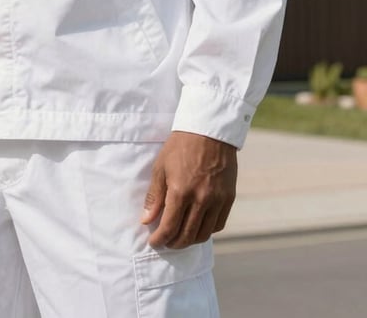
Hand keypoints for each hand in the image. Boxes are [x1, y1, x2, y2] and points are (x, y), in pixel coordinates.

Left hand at [141, 131, 236, 248]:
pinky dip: (207, 230)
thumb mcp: (161, 167)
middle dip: (174, 244)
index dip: (160, 240)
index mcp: (181, 191)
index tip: (154, 242)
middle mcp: (201, 199)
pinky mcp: (229, 197)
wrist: (208, 131)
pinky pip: (218, 224)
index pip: (169, 227)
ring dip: (191, 240)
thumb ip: (154, 196)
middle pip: (187, 236)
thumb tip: (146, 221)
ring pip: (204, 234)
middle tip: (166, 242)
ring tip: (181, 237)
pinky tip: (198, 226)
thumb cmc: (180, 147)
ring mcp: (217, 200)